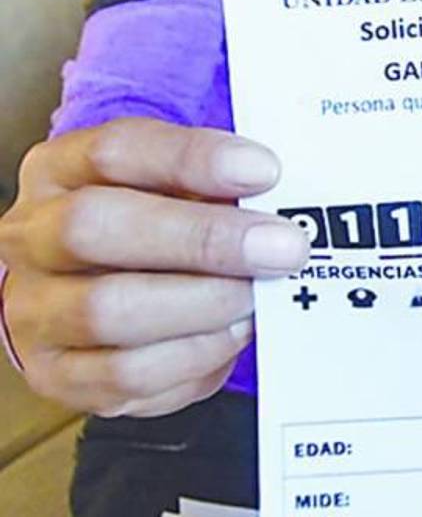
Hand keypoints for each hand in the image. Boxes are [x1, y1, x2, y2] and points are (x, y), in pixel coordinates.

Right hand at [0, 118, 309, 416]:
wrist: (84, 297)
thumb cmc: (146, 231)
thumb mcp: (172, 189)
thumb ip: (214, 186)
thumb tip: (286, 197)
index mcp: (61, 170)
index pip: (116, 150)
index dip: (194, 159)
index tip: (264, 170)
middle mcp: (32, 235)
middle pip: (95, 228)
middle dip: (204, 239)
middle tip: (283, 249)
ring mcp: (35, 308)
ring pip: (109, 310)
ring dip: (204, 305)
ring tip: (257, 298)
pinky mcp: (57, 374)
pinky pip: (126, 375)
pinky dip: (194, 356)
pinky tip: (231, 335)